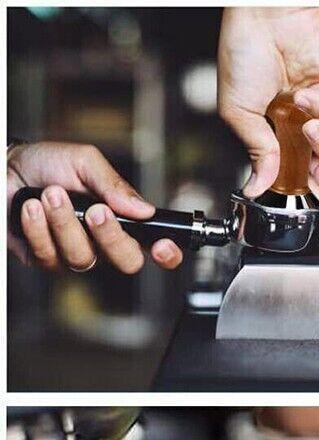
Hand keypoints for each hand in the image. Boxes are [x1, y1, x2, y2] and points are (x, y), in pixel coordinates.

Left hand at [7, 141, 182, 271]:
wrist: (3, 167)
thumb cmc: (46, 164)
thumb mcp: (85, 162)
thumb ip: (115, 185)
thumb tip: (145, 209)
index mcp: (122, 221)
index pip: (154, 247)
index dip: (166, 254)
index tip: (162, 246)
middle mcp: (103, 243)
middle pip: (127, 262)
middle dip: (110, 236)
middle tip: (95, 210)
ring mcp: (75, 254)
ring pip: (84, 259)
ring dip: (65, 224)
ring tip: (51, 195)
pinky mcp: (46, 259)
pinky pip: (50, 256)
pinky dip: (39, 228)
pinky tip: (32, 208)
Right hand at [217, 7, 318, 201]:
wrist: (265, 13)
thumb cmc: (244, 49)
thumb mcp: (238, 111)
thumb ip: (255, 151)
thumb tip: (258, 184)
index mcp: (268, 130)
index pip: (289, 168)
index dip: (297, 185)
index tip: (300, 196)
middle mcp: (293, 122)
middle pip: (316, 163)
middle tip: (316, 182)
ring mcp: (315, 107)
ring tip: (306, 129)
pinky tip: (305, 98)